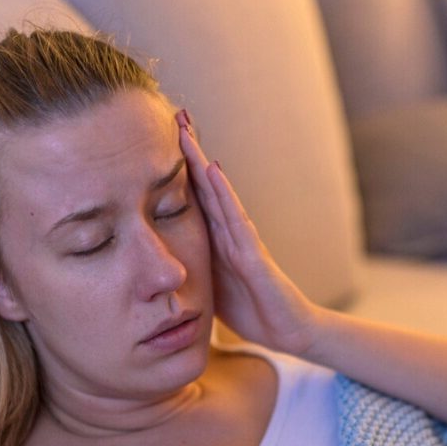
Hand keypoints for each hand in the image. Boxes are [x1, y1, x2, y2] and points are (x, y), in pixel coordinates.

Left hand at [177, 111, 320, 353]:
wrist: (291, 332)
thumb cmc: (253, 311)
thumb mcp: (209, 289)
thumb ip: (191, 271)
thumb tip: (156, 269)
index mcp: (216, 243)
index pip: (194, 199)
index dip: (177, 171)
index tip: (156, 141)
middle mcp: (230, 234)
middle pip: (205, 185)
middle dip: (189, 151)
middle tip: (173, 114)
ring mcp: (244, 241)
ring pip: (218, 193)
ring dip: (201, 162)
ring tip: (185, 130)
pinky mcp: (255, 257)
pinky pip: (237, 221)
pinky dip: (225, 194)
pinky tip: (214, 170)